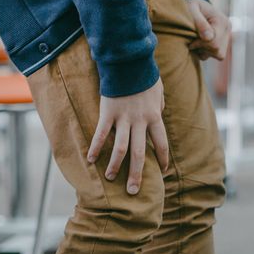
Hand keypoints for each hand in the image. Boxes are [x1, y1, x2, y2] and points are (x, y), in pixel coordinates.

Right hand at [87, 79, 169, 195]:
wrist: (128, 61)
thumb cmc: (144, 76)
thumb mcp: (158, 92)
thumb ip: (158, 107)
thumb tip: (159, 116)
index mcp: (154, 117)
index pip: (161, 143)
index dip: (162, 158)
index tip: (163, 170)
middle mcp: (140, 122)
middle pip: (139, 154)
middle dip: (136, 174)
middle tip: (133, 191)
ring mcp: (123, 118)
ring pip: (120, 148)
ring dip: (115, 166)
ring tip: (110, 178)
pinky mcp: (107, 113)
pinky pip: (101, 134)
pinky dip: (96, 147)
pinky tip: (91, 160)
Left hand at [186, 0, 230, 60]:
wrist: (197, 5)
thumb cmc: (192, 6)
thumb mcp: (192, 9)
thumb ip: (199, 23)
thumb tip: (208, 38)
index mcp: (222, 21)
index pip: (214, 42)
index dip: (200, 44)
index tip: (191, 39)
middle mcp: (227, 30)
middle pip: (217, 50)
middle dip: (202, 48)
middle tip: (192, 41)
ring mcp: (227, 37)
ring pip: (219, 54)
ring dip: (205, 51)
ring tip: (196, 41)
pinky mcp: (224, 42)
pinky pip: (218, 55)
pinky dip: (207, 52)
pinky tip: (200, 44)